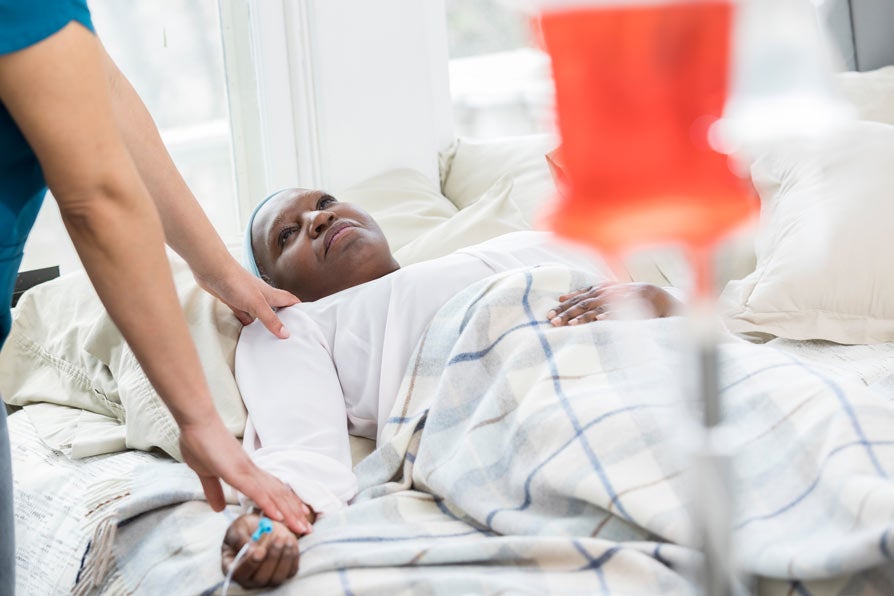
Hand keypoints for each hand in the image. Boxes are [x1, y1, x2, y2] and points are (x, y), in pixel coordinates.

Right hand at [179, 418, 312, 534]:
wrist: (196, 422)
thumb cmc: (200, 443)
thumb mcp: (206, 473)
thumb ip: (213, 490)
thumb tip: (218, 508)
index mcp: (245, 472)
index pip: (270, 490)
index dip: (284, 504)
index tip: (297, 517)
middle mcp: (251, 471)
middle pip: (278, 494)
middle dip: (293, 512)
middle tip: (307, 529)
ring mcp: (246, 471)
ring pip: (272, 494)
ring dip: (288, 512)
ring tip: (301, 527)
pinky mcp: (237, 472)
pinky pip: (256, 491)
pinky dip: (269, 504)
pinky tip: (279, 517)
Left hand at [195, 261, 298, 338]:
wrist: (212, 270)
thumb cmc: (236, 282)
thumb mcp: (257, 304)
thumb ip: (270, 319)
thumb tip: (285, 333)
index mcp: (271, 294)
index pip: (291, 301)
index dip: (299, 308)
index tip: (306, 319)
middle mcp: (261, 296)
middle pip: (277, 307)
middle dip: (284, 317)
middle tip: (289, 332)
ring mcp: (247, 298)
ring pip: (260, 312)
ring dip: (265, 321)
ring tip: (270, 335)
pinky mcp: (234, 300)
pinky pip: (244, 313)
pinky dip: (247, 321)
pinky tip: (247, 328)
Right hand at [222, 513, 303, 588]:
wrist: (264, 526)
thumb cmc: (246, 527)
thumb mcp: (238, 527)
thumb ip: (240, 538)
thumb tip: (251, 551)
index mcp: (232, 567)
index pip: (238, 574)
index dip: (249, 565)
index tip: (260, 551)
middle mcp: (249, 578)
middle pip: (260, 579)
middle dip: (270, 559)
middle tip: (277, 540)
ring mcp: (267, 578)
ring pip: (276, 578)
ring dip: (283, 558)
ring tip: (285, 538)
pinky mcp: (283, 574)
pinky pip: (290, 572)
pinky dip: (292, 557)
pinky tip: (290, 541)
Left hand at [546, 282, 681, 325]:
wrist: (655, 297)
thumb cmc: (625, 296)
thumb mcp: (605, 293)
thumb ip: (585, 295)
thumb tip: (561, 298)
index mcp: (599, 290)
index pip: (577, 298)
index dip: (562, 306)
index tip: (548, 314)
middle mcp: (606, 294)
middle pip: (582, 304)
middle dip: (566, 313)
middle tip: (552, 321)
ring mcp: (618, 301)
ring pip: (597, 309)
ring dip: (582, 317)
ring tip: (570, 325)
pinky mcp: (630, 308)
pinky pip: (617, 313)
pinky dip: (608, 316)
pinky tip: (599, 321)